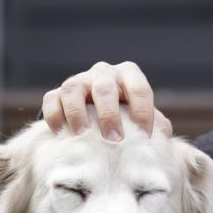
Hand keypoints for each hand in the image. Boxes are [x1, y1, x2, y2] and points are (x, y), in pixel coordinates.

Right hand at [42, 61, 172, 139]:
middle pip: (105, 88)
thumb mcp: (143, 117)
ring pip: (73, 89)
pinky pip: (51, 99)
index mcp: (128, 75)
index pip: (139, 88)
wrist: (97, 116)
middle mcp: (103, 73)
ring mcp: (78, 81)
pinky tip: (61, 134)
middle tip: (114, 139)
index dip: (143, 112)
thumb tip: (161, 136)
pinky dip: (55, 116)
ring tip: (82, 135)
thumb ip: (156, 124)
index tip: (145, 136)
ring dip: (77, 112)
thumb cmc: (128, 118)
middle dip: (109, 114)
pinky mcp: (56, 93)